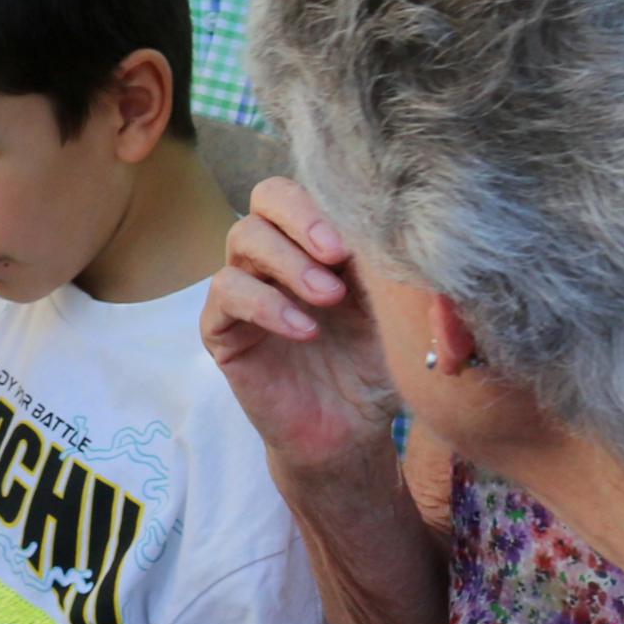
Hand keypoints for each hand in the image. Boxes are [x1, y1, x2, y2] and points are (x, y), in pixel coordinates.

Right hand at [201, 177, 403, 475]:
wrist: (351, 433)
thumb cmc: (374, 367)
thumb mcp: (391, 314)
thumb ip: (387, 271)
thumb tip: (400, 229)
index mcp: (316, 241)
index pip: (308, 189)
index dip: (325, 202)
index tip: (358, 238)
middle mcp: (276, 255)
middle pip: (265, 198)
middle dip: (301, 218)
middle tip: (337, 254)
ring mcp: (245, 288)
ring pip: (241, 239)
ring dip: (287, 261)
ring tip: (329, 298)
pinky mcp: (223, 328)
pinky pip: (227, 294)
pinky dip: (265, 305)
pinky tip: (303, 329)